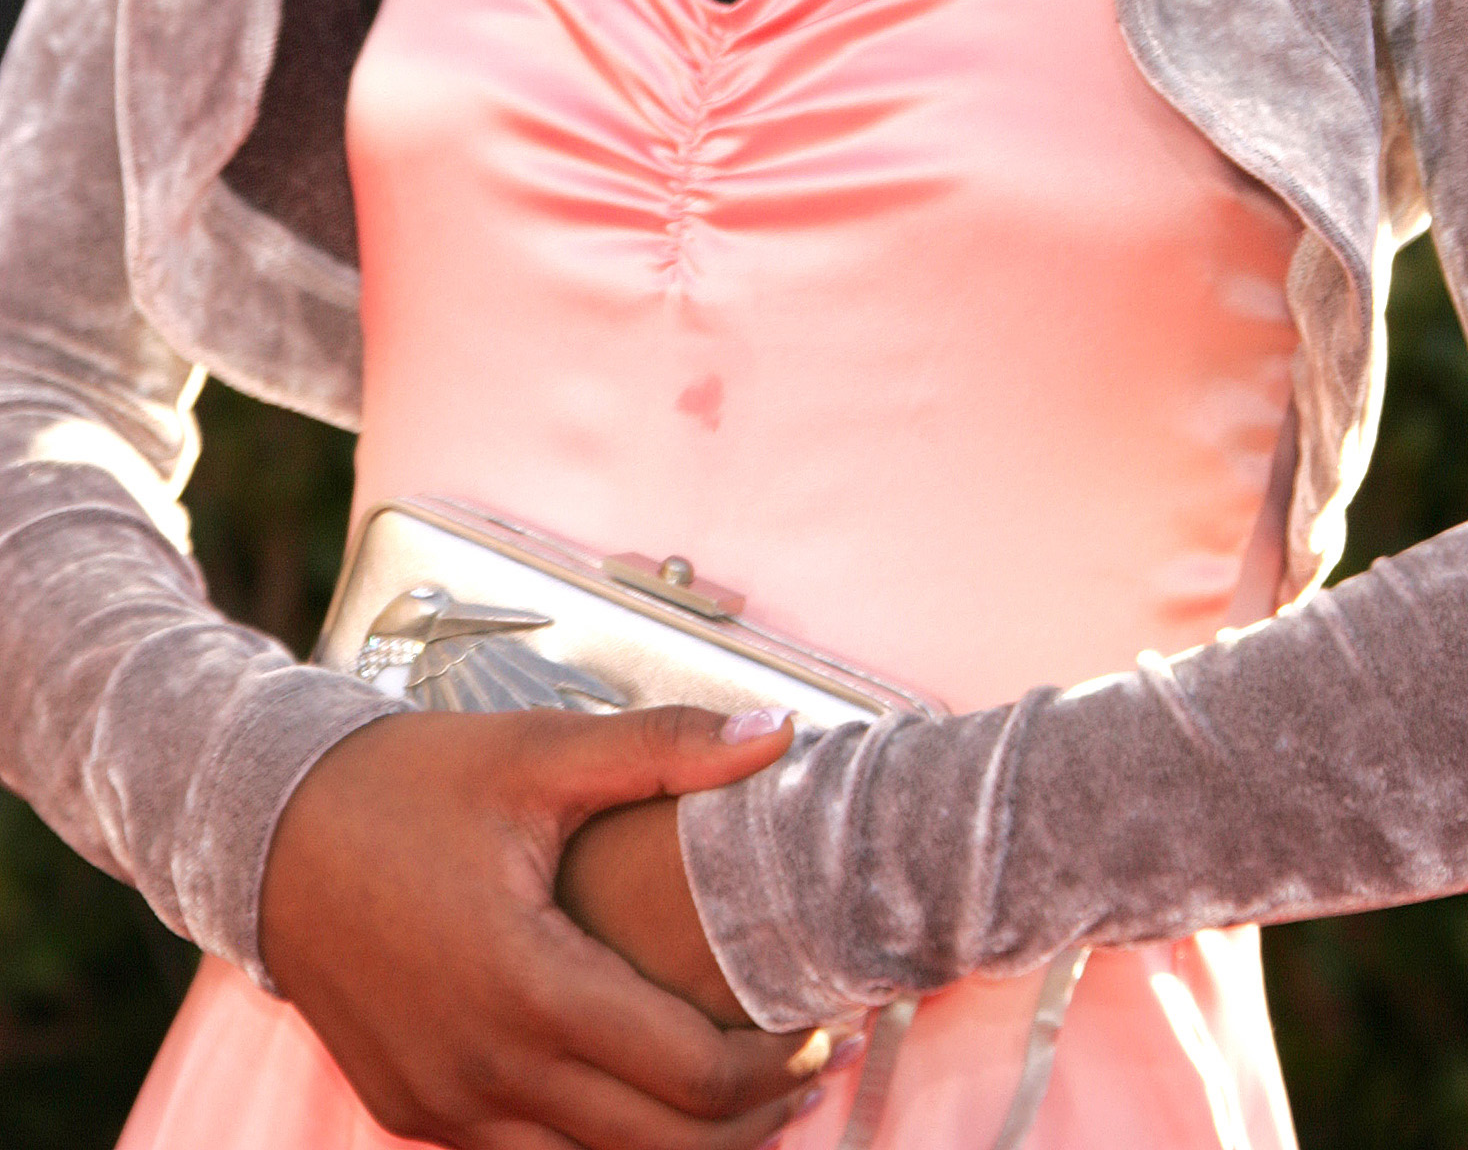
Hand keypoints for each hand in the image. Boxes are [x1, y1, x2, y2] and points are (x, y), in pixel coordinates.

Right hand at [260, 700, 829, 1147]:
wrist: (268, 831)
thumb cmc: (410, 783)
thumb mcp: (540, 752)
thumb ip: (664, 748)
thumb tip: (779, 731)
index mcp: (528, 984)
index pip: (691, 1076)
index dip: (778, 1064)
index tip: (827, 1025)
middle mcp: (484, 1071)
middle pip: (659, 1148)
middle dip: (752, 1120)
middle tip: (812, 1070)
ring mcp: (444, 1107)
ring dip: (680, 1145)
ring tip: (747, 1092)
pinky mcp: (415, 1115)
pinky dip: (599, 1142)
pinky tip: (643, 1092)